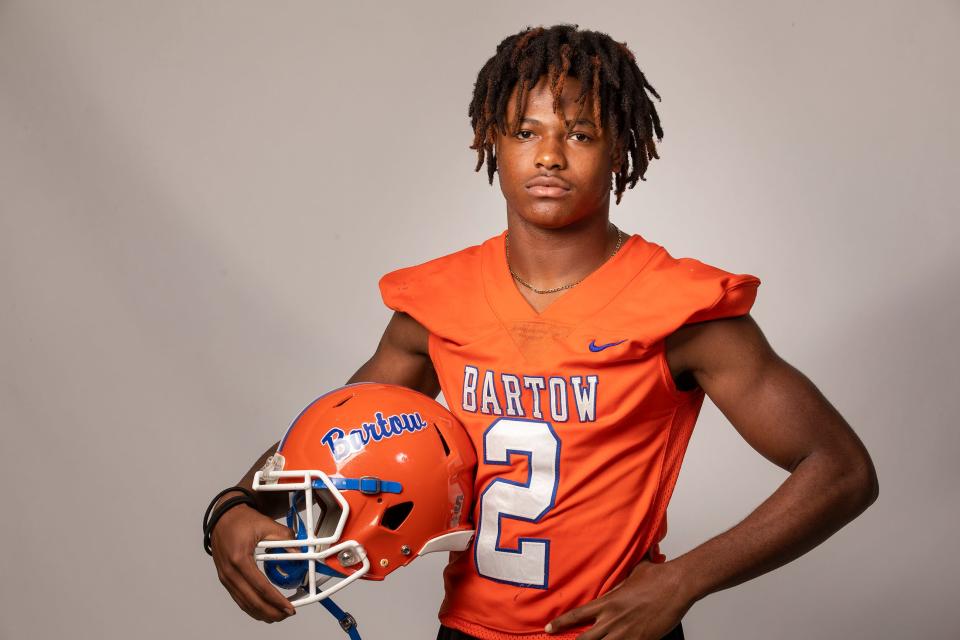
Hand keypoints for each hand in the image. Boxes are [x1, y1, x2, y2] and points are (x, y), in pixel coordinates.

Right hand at [210, 502, 297, 622]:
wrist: (223, 516)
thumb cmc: (241, 520)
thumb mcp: (266, 525)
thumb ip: (285, 538)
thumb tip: (300, 551)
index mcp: (239, 558)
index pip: (260, 586)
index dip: (276, 599)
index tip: (289, 607)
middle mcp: (230, 571)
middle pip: (251, 600)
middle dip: (270, 611)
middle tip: (286, 614)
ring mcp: (225, 576)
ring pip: (243, 603)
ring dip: (261, 612)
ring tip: (278, 616)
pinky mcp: (225, 578)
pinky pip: (238, 598)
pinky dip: (250, 607)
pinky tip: (262, 610)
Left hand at [545, 558, 693, 639]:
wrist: (677, 584)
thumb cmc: (658, 576)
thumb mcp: (634, 571)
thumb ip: (624, 573)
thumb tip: (626, 560)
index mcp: (608, 602)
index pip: (577, 615)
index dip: (561, 623)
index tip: (549, 629)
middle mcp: (613, 619)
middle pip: (585, 639)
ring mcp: (626, 633)